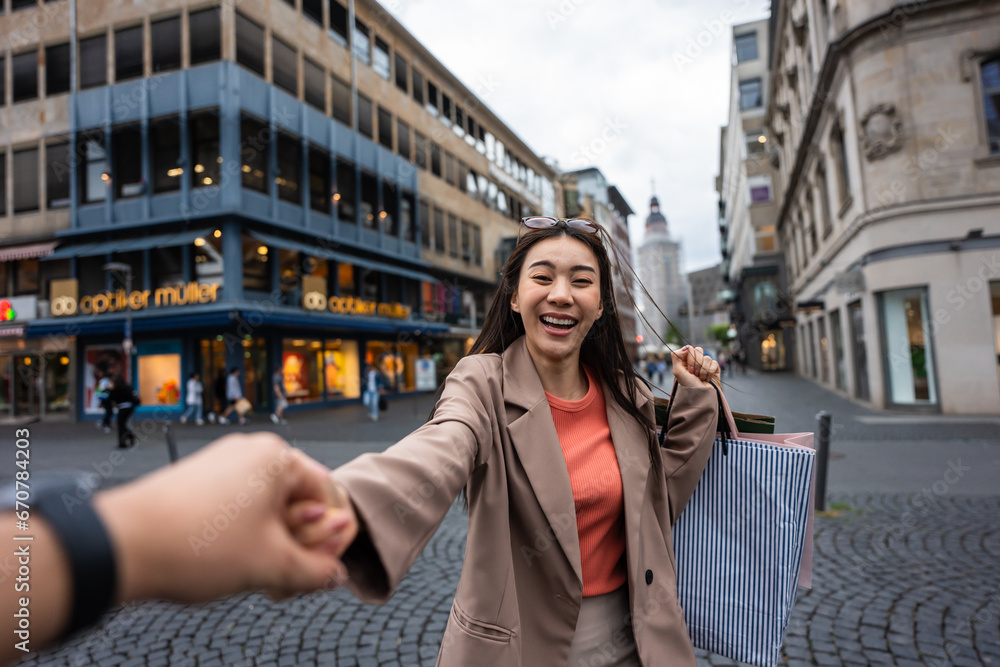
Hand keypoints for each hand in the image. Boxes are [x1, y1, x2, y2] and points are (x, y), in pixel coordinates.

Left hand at [93, 434, 355, 602]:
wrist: (119, 546)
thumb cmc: (191, 543)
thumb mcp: (271, 565)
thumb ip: (316, 571)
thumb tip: (332, 574)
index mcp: (277, 457)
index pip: (330, 496)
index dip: (331, 540)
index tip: (322, 569)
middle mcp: (251, 453)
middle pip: (299, 503)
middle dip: (298, 545)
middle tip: (285, 578)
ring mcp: (222, 465)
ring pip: (269, 510)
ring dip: (272, 546)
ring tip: (254, 574)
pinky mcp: (199, 482)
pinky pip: (241, 510)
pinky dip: (245, 538)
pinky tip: (230, 564)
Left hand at [671, 345, 719, 388]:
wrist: (701, 396)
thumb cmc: (688, 385)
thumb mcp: (677, 371)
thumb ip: (676, 356)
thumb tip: (686, 346)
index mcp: (685, 360)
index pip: (689, 348)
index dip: (689, 358)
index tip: (688, 369)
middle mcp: (695, 361)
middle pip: (698, 350)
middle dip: (696, 364)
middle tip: (694, 374)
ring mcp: (705, 364)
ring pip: (707, 357)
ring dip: (703, 370)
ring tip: (700, 378)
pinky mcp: (714, 368)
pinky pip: (714, 363)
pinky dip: (710, 372)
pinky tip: (707, 379)